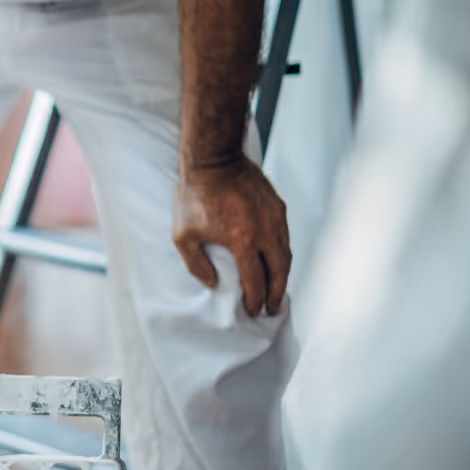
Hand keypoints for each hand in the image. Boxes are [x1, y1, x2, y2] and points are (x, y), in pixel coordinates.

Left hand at [173, 157, 290, 315]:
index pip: (255, 281)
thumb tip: (213, 283)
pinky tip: (276, 259)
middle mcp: (265, 232)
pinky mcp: (278, 206)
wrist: (214, 159)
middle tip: (272, 308)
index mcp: (243, 241)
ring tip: (277, 288)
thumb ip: (196, 264)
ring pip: (286, 254)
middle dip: (276, 294)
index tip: (254, 310)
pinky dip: (283, 253)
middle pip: (279, 272)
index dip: (256, 299)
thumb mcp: (183, 234)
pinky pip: (285, 236)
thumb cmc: (194, 195)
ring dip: (283, 275)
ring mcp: (275, 218)